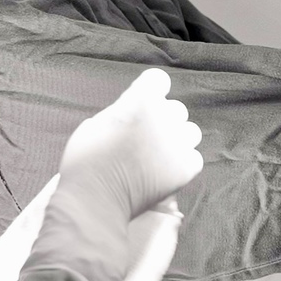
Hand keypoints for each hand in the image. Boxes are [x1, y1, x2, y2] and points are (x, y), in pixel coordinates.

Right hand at [58, 68, 202, 220]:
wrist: (95, 199)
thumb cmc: (87, 161)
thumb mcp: (97, 122)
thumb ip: (123, 110)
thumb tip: (134, 110)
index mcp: (141, 101)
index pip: (159, 80)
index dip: (150, 91)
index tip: (143, 103)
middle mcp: (165, 118)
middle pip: (176, 108)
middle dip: (162, 118)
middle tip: (145, 137)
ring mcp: (178, 145)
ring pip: (190, 131)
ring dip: (177, 139)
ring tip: (158, 154)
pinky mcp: (186, 169)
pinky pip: (193, 158)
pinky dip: (182, 162)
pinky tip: (164, 170)